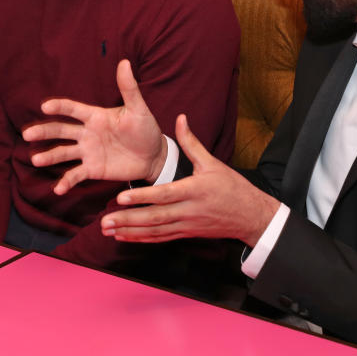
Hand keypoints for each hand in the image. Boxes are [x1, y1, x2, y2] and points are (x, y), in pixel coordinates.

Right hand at [23, 60, 166, 193]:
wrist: (154, 156)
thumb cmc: (146, 129)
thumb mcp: (139, 109)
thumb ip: (129, 89)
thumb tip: (125, 62)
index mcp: (95, 116)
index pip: (73, 109)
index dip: (59, 107)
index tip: (45, 106)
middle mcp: (86, 133)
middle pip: (61, 131)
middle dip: (44, 132)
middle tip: (28, 134)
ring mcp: (87, 152)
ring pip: (63, 152)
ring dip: (49, 156)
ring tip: (36, 160)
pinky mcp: (92, 169)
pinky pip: (75, 174)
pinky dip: (66, 181)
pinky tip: (57, 189)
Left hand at [100, 114, 279, 246]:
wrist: (251, 217)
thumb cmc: (232, 187)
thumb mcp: (213, 163)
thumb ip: (191, 143)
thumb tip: (180, 118)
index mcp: (193, 190)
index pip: (163, 195)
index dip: (142, 197)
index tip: (120, 197)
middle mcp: (188, 210)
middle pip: (154, 217)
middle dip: (128, 220)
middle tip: (104, 222)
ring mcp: (186, 225)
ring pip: (154, 231)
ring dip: (129, 231)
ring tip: (107, 230)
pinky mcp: (185, 234)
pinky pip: (160, 238)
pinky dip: (141, 239)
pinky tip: (123, 237)